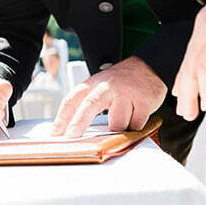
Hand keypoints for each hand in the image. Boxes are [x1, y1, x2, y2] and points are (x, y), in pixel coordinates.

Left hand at [51, 56, 166, 137]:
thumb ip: (88, 104)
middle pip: (90, 104)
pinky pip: (135, 125)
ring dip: (119, 128)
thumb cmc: (121, 82)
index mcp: (93, 83)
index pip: (72, 99)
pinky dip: (135, 125)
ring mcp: (126, 93)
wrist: (149, 67)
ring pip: (117, 123)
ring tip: (124, 117)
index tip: (56, 133)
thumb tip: (74, 132)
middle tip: (72, 136)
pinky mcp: (143, 101)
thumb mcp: (101, 86)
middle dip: (79, 122)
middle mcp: (108, 86)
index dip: (62, 117)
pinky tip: (136, 114)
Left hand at [173, 0, 205, 120]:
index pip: (195, 54)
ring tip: (190, 113)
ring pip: (193, 68)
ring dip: (191, 93)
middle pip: (189, 64)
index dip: (188, 74)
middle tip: (184, 110)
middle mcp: (205, 26)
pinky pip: (205, 66)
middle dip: (185, 89)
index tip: (183, 91)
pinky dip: (203, 86)